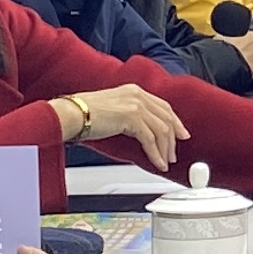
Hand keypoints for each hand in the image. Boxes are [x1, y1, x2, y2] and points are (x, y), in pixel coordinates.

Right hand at [59, 82, 183, 168]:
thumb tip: (142, 131)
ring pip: (161, 130)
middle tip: (173, 153)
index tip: (181, 134)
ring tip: (165, 161)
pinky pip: (150, 140)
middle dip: (173, 138)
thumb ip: (129, 114)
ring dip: (165, 149)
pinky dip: (156, 154)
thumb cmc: (84, 113)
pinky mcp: (131, 118)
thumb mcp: (113, 109)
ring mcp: (135, 105)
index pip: (162, 106)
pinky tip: (157, 163)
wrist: (71, 114)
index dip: (175, 122)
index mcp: (134, 90)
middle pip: (166, 117)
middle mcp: (137, 95)